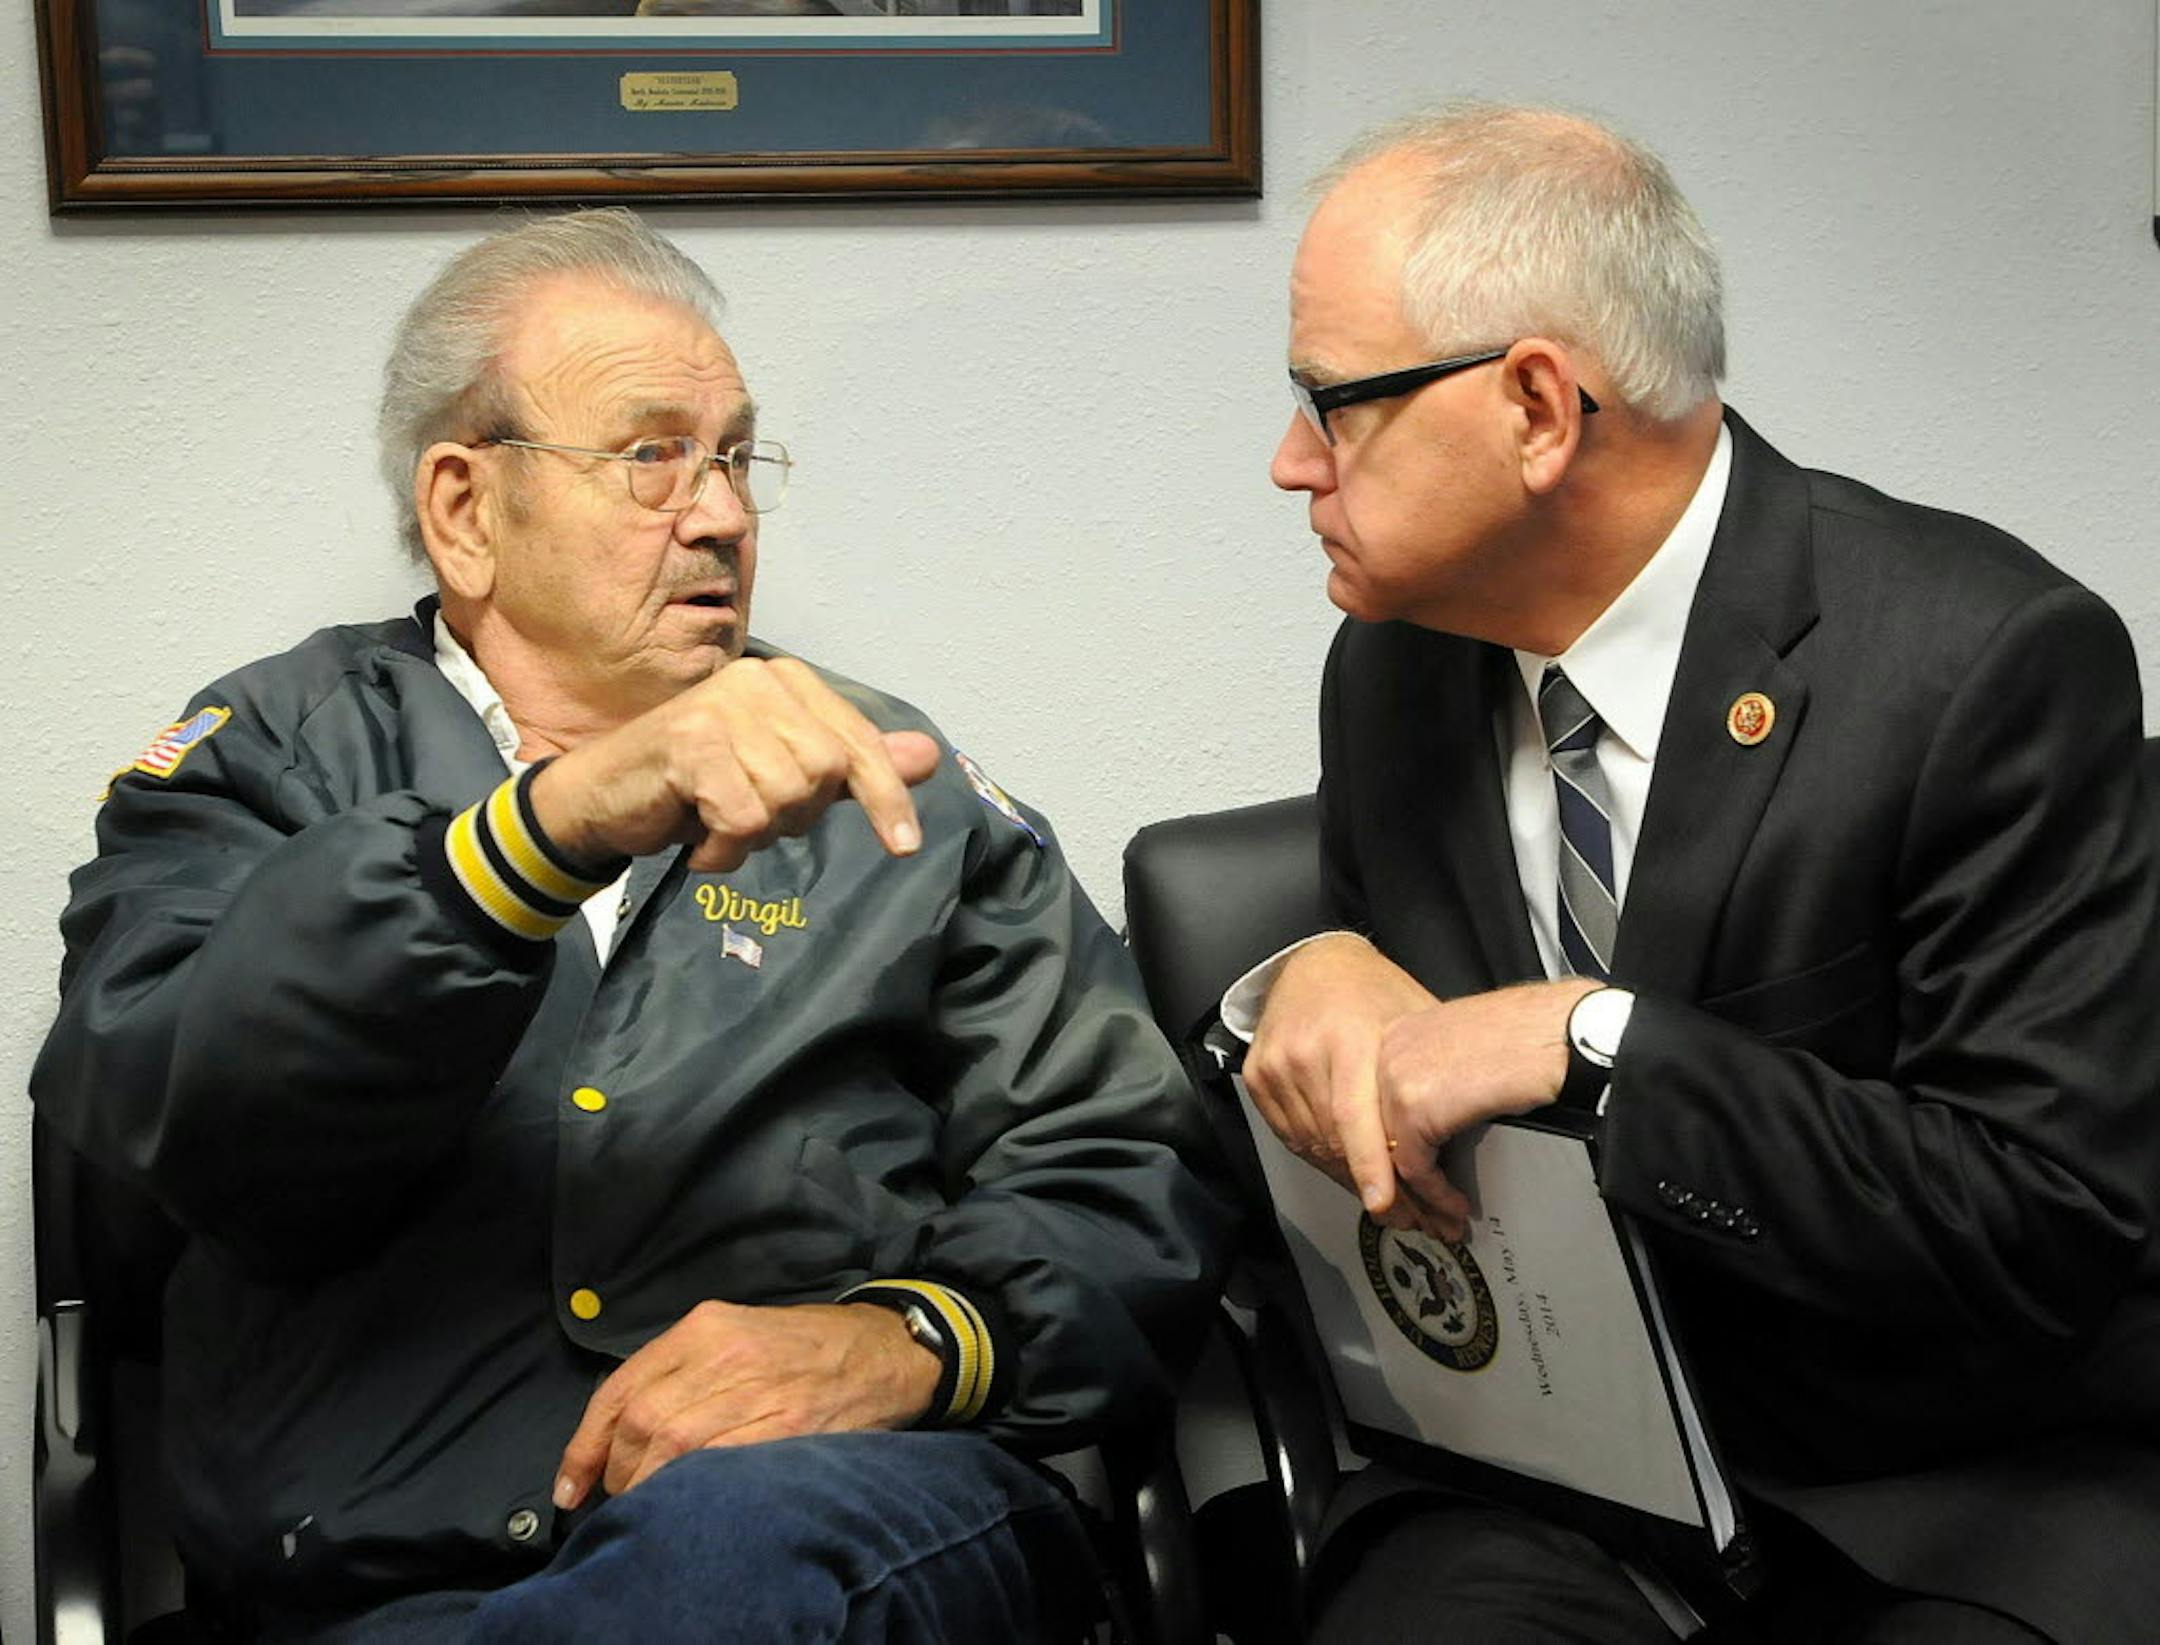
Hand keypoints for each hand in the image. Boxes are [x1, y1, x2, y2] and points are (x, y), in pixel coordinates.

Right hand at [531, 657, 942, 873]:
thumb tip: (929, 755)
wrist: (603, 797)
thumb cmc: (699, 785)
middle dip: (793, 816)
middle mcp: (761, 681)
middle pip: (825, 776)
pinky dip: (724, 846)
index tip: (903, 847)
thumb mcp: (786, 777)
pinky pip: (744, 818)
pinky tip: (698, 837)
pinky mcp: (691, 742)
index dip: (886, 799)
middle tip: (748, 815)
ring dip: (753, 834)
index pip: (860, 745)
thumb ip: (854, 765)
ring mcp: (723, 708)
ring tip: (718, 819)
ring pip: (786, 798)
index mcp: (791, 682)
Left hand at [553, 1300, 941, 1507]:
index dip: (585, 1445)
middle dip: (616, 1471)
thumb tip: (621, 1428)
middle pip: (639, 1421)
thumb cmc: (805, 1347)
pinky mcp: (788, 1426)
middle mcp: (725, 1353)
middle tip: (621, 1495)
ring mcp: (758, 1390)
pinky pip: (718, 1465)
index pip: (621, 1387)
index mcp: (705, 1327)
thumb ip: (683, 1369)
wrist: (885, 1351)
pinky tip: (685, 1500)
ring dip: (647, 1486)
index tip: (572, 1485)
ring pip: (671, 1446)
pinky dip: (689, 1489)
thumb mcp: (737, 1333)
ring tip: (650, 1501)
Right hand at [1243, 935, 1437, 1216]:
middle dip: (1374, 1187)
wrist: (1314, 962)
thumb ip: (1428, 1071)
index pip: (1354, 1116)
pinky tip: (1349, 1168)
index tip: (1384, 1204)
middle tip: (1413, 1217)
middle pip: (1334, 1141)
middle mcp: (1303, 1053)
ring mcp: (1274, 1067)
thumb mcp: (1413, 1018)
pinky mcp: (1257, 1078)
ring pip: (1313, 1146)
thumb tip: (1463, 1131)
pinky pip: (1291, 1136)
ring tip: (1389, 1204)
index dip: (1370, 1166)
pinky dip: (1321, 1157)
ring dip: (1349, 1179)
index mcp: (1347, 1038)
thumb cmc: (1373, 991)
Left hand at [1375, 979, 1599, 1240]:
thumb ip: (1440, 1078)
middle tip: (1428, 1212)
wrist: (1562, 1033)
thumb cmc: (1534, 1035)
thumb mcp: (1468, 1051)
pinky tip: (1458, 1205)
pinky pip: (1415, 1167)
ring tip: (1446, 1219)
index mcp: (1400, 1033)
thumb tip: (1437, 1121)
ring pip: (1391, 1154)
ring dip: (1421, 1196)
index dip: (1396, 1148)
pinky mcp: (1414, 1108)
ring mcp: (1395, 1077)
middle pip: (1380, 1130)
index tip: (1414, 1179)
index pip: (1380, 1105)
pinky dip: (1437, 1193)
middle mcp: (1388, 1051)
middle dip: (1405, 1179)